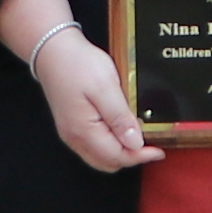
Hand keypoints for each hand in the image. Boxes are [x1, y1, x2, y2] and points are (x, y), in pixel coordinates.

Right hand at [27, 25, 150, 175]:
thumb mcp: (105, 87)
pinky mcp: (72, 126)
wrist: (53, 50)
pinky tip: (120, 130)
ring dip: (121, 152)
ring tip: (138, 136)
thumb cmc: (77, 64)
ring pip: (100, 157)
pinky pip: (94, 146)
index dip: (140, 156)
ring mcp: (71, 133)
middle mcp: (75, 137)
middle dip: (131, 157)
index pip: (117, 156)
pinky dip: (110, 144)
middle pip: (108, 162)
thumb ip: (120, 118)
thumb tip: (135, 143)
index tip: (158, 150)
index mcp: (84, 131)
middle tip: (150, 144)